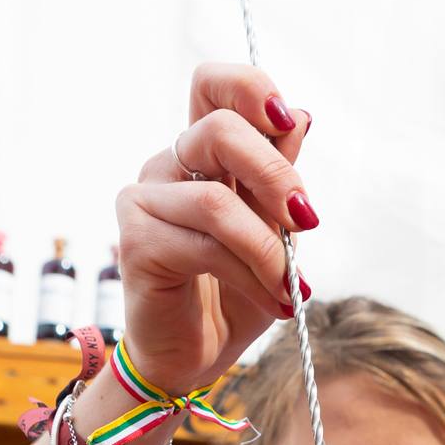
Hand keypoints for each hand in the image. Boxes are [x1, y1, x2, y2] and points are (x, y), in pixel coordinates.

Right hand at [114, 63, 317, 392]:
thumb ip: (280, 179)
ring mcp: (144, 201)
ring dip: (268, 248)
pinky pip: (205, 247)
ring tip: (293, 286)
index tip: (287, 119)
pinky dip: (251, 276)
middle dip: (275, 175)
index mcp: (201, 155)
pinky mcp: (136, 242)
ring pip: (216, 202)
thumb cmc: (232, 293)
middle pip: (217, 130)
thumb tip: (303, 118)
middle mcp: (168, 167)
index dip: (249, 88)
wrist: (193, 357)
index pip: (211, 87)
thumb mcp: (274, 233)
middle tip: (308, 220)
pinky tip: (276, 302)